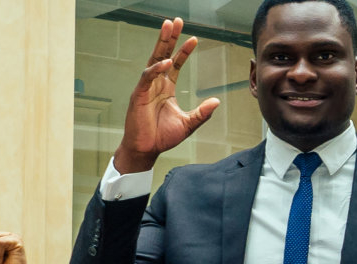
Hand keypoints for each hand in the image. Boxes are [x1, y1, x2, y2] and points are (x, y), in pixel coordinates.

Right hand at [114, 17, 220, 174]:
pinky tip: (167, 62)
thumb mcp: (188, 124)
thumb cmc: (162, 137)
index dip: (184, 51)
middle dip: (170, 38)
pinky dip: (156, 69)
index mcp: (166, 88)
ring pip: (154, 60)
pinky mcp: (139, 95)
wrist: (147, 150)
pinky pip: (147, 77)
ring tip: (168, 27)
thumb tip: (216, 101)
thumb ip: (202, 113)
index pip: (176, 64)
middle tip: (176, 21)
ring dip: (161, 43)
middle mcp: (156, 84)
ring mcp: (147, 88)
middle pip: (163, 54)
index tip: (194, 39)